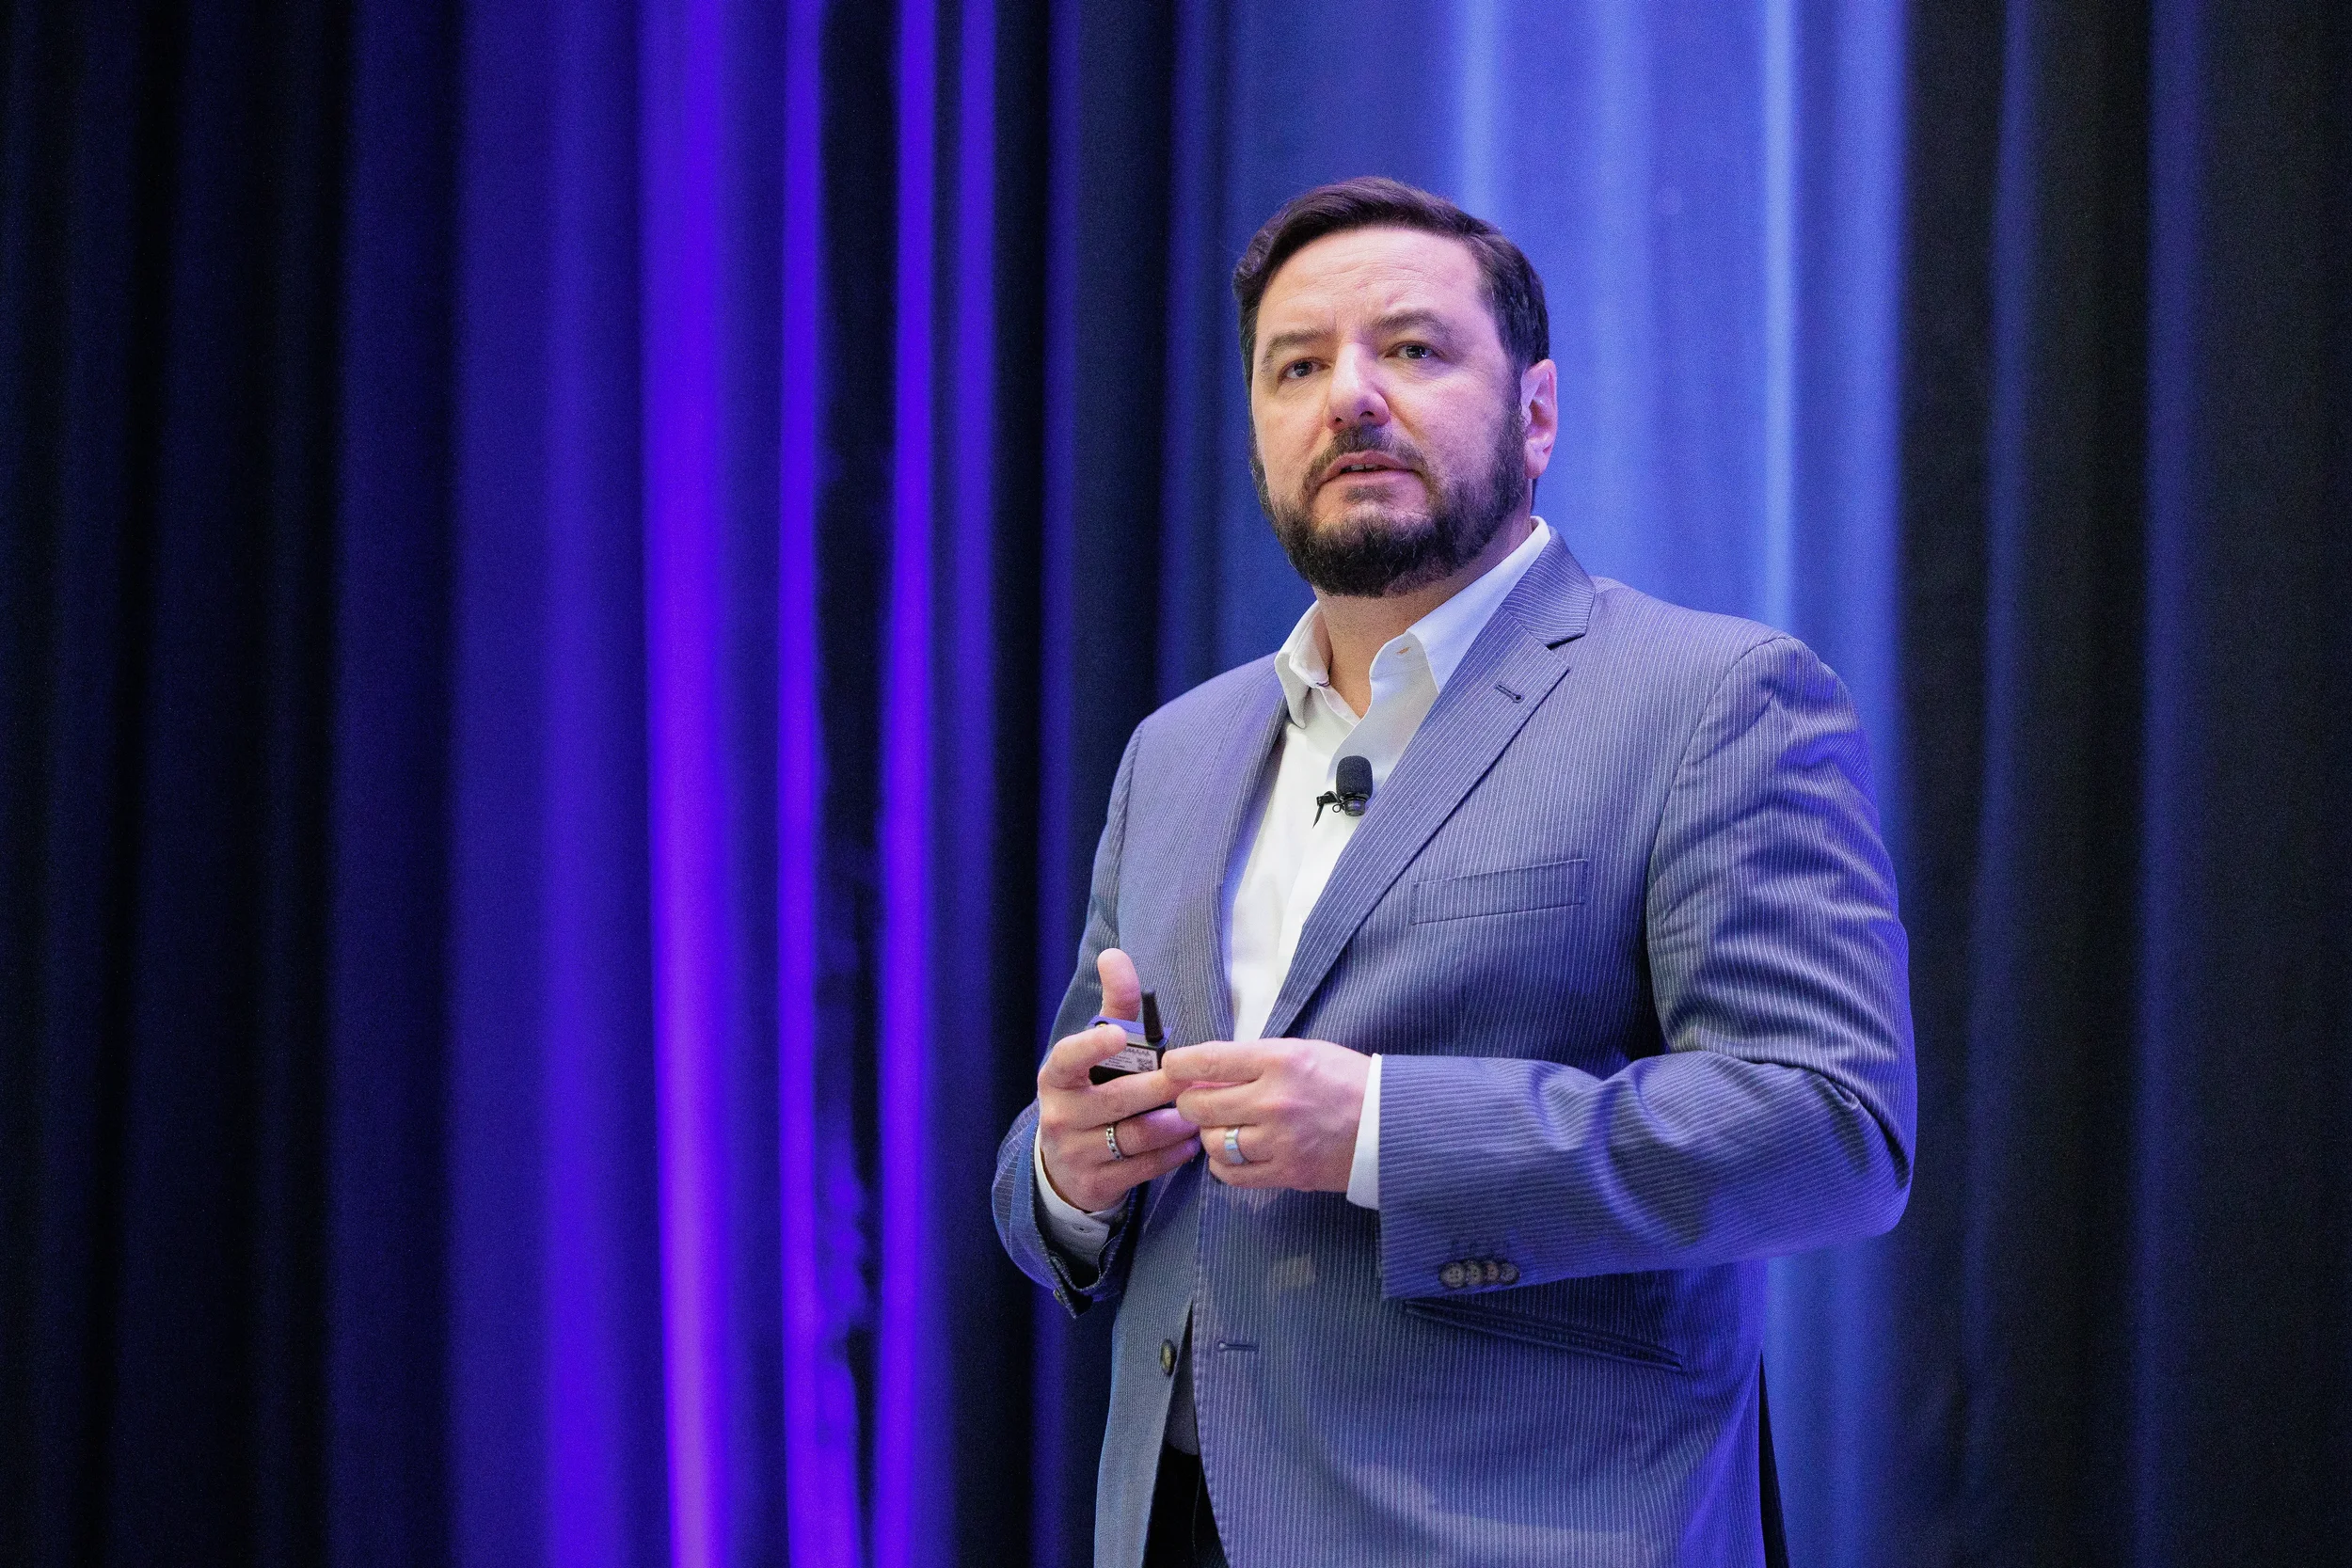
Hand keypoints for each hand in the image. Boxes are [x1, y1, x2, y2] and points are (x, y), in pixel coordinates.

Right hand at [1035, 948, 1200, 1211]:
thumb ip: (1113, 1005)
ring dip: (1174, 1124)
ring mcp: (1076, 1152)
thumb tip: (1114, 954)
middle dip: (1159, 1089)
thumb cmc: (1092, 1091)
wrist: (1065, 1163)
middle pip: (1119, 1100)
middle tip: (1192, 1078)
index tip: (1119, 1034)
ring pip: (1136, 1137)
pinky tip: (1191, 1142)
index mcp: (1057, 1077)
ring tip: (1199, 1112)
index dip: (1091, 1046)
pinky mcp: (1098, 1183)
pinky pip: (1144, 1168)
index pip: (1067, 1059)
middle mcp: (1060, 1115)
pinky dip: (1173, 1154)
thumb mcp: (1097, 1051)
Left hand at [1160, 1038, 1367, 1191]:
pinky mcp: (1287, 1173)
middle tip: (1196, 1102)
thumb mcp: (1303, 1051)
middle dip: (1189, 1103)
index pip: (1209, 1059)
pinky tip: (1231, 1154)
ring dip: (1210, 1134)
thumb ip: (1256, 1060)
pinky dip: (1223, 1165)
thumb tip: (1207, 1072)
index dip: (1179, 1064)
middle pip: (1200, 1105)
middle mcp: (1274, 1100)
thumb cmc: (1347, 1080)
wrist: (1391, 1124)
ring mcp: (1279, 1141)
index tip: (1172, 1068)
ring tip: (1222, 1127)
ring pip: (1213, 1142)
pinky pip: (1233, 1174)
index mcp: (1279, 1060)